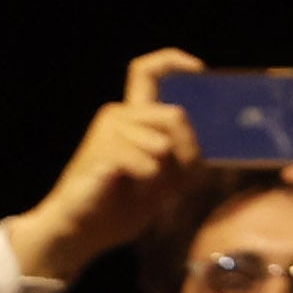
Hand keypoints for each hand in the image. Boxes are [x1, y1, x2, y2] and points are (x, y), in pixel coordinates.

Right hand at [2, 55, 204, 285]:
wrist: (82, 232)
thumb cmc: (124, 204)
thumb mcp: (168, 178)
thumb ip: (187, 154)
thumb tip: (210, 140)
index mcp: (134, 116)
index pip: (147, 71)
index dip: (174, 60)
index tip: (198, 69)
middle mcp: (118, 115)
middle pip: (174, 114)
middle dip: (188, 149)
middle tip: (180, 173)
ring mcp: (106, 131)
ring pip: (163, 143)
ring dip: (164, 173)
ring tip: (141, 186)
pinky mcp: (100, 151)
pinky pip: (147, 163)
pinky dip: (148, 182)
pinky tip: (128, 188)